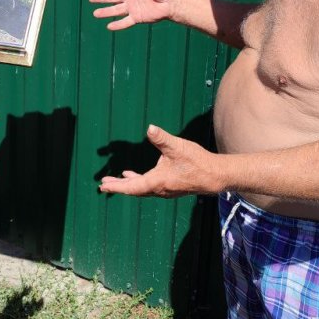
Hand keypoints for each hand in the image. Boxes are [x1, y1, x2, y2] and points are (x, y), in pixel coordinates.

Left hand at [99, 125, 223, 196]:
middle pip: (134, 190)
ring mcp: (165, 190)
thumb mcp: (178, 147)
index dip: (116, 186)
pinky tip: (135, 176)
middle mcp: (159, 189)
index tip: (103, 186)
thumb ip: (162, 138)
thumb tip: (150, 128)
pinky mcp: (170, 187)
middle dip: (118, 187)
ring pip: (142, 189)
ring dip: (128, 185)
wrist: (216, 176)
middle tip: (103, 186)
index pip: (132, 187)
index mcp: (157, 181)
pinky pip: (149, 187)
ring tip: (116, 180)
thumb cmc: (198, 162)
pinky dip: (139, 182)